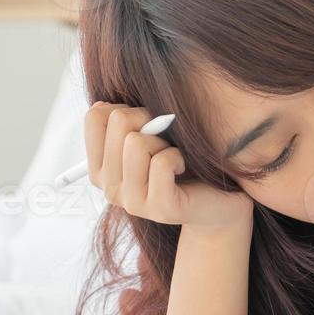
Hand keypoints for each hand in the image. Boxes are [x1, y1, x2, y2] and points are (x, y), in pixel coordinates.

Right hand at [85, 102, 253, 229]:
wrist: (219, 195)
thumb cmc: (182, 156)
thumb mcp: (148, 133)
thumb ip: (121, 120)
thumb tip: (100, 105)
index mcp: (100, 169)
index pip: (95, 117)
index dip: (127, 108)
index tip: (145, 126)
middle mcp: (110, 188)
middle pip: (118, 122)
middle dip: (149, 120)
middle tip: (165, 140)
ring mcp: (132, 202)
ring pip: (136, 142)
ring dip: (163, 141)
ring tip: (174, 157)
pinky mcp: (160, 209)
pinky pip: (162, 162)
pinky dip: (179, 156)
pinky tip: (183, 169)